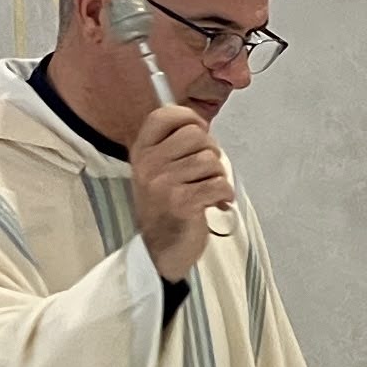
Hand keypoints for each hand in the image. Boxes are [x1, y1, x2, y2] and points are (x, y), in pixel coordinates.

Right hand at [131, 102, 235, 281]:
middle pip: (196, 135)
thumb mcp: (157, 171)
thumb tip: (199, 122)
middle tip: (205, 171)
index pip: (163, 115)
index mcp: (141, 152)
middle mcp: (149, 164)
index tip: (200, 130)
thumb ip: (173, 146)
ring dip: (218, 177)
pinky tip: (214, 203)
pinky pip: (219, 184)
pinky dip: (224, 194)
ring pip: (211, 160)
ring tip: (207, 191)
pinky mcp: (183, 202)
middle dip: (211, 152)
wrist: (159, 251)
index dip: (189, 117)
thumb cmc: (165, 209)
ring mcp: (164, 184)